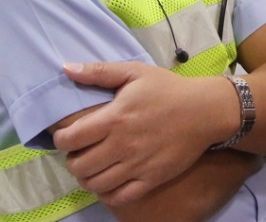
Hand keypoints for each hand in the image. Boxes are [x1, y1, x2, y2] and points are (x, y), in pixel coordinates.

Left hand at [52, 61, 234, 206]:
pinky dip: (107, 193)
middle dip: (72, 160)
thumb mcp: (134, 72)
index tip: (66, 135)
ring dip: (87, 177)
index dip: (60, 139)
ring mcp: (137, 166)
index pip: (71, 138)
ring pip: (95, 184)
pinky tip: (109, 180)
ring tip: (92, 166)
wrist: (204, 111)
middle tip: (80, 151)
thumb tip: (66, 68)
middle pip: (79, 166)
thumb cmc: (167, 89)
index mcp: (114, 118)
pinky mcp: (151, 179)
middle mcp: (122, 146)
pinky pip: (119, 197)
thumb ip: (99, 72)